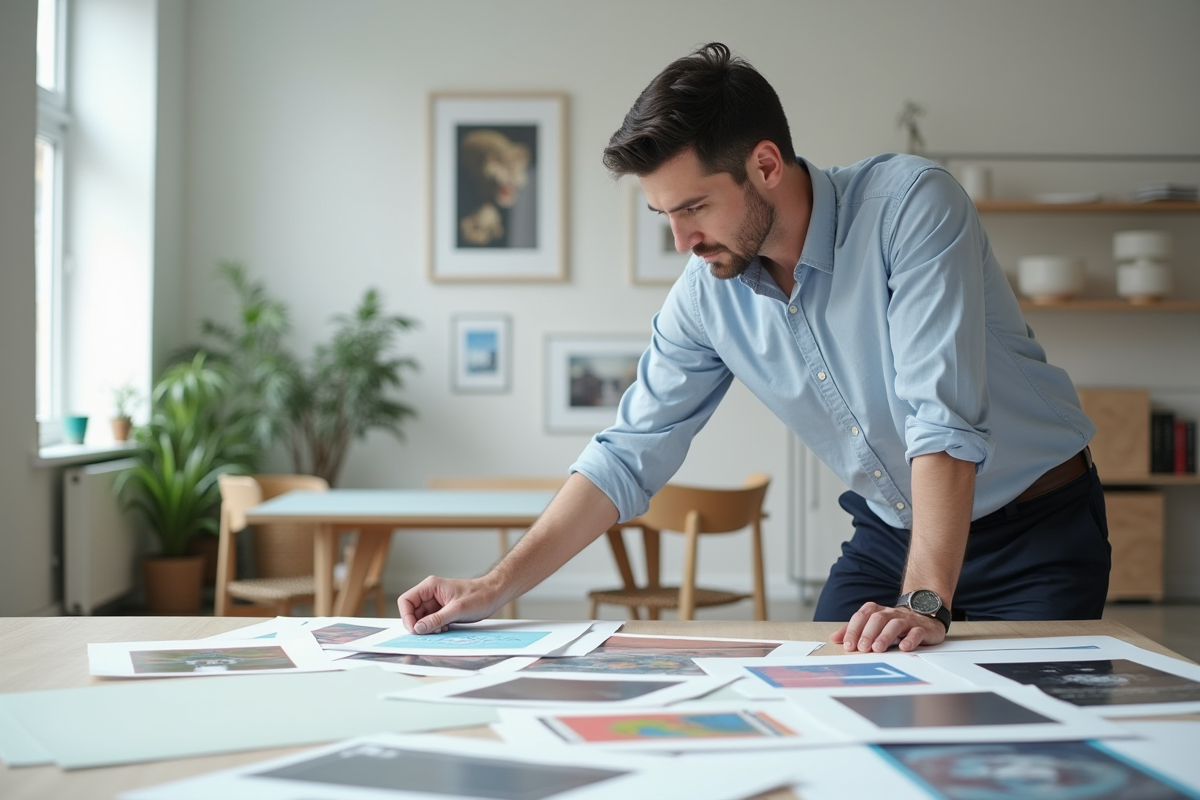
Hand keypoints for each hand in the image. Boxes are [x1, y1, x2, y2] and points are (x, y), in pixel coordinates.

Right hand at [397, 575, 502, 633]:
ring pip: (421, 618)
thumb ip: (437, 619)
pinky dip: (435, 628)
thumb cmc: (480, 595)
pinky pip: (431, 621)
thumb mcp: (457, 609)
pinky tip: (445, 628)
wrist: (494, 595)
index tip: (415, 629)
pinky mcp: (442, 610)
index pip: (406, 601)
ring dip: (427, 627)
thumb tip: (419, 628)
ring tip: (440, 629)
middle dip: (418, 624)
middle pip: (412, 611)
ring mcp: (436, 602)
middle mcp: (431, 593)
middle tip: (428, 633)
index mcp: (430, 586)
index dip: (407, 616)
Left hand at [829, 602, 946, 652]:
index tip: (848, 645)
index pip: (862, 616)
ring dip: (885, 636)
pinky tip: (904, 647)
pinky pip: (916, 632)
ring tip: (878, 648)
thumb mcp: (872, 626)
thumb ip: (854, 631)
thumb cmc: (893, 624)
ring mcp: (907, 620)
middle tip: (863, 648)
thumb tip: (834, 638)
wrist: (924, 617)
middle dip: (868, 633)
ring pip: (895, 624)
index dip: (854, 629)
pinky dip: (910, 639)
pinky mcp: (922, 628)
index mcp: (876, 611)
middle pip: (877, 619)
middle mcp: (891, 613)